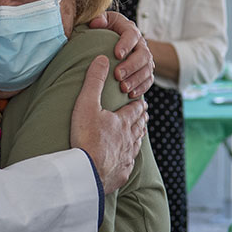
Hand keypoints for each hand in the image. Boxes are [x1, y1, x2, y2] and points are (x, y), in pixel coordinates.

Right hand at [69, 55, 147, 193]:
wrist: (87, 171)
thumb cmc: (86, 137)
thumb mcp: (86, 104)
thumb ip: (94, 81)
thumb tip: (102, 58)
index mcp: (122, 122)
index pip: (134, 110)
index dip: (138, 105)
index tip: (142, 101)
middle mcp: (128, 139)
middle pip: (138, 127)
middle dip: (141, 120)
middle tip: (145, 115)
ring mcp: (126, 158)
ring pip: (136, 145)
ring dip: (138, 138)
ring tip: (140, 135)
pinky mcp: (120, 173)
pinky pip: (128, 165)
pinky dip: (129, 160)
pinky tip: (128, 161)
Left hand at [89, 11, 154, 97]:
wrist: (107, 42)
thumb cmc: (100, 31)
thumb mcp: (98, 22)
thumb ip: (98, 20)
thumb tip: (95, 22)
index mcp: (129, 29)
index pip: (132, 35)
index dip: (126, 44)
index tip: (117, 54)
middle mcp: (140, 43)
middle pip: (143, 54)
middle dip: (131, 66)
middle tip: (118, 75)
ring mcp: (144, 58)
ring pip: (147, 69)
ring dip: (136, 80)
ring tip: (123, 88)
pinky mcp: (145, 71)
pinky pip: (148, 80)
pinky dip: (141, 88)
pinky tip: (130, 95)